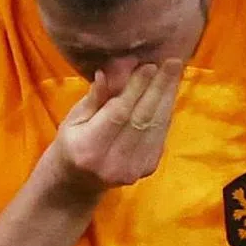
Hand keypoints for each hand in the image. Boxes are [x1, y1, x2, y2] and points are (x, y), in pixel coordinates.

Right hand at [50, 61, 181, 196]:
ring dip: (168, 97)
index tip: (150, 65)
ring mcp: (134, 168)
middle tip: (173, 62)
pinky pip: (160, 134)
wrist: (78, 183)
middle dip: (160, 87)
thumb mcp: (74, 119)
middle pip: (143, 118)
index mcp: (89, 147)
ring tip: (175, 73)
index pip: (119, 113)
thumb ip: (96, 97)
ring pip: (156, 126)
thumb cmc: (71, 143)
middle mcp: (114, 161)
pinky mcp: (148, 168)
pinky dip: (166, 111)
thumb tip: (114, 69)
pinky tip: (169, 93)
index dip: (136, 88)